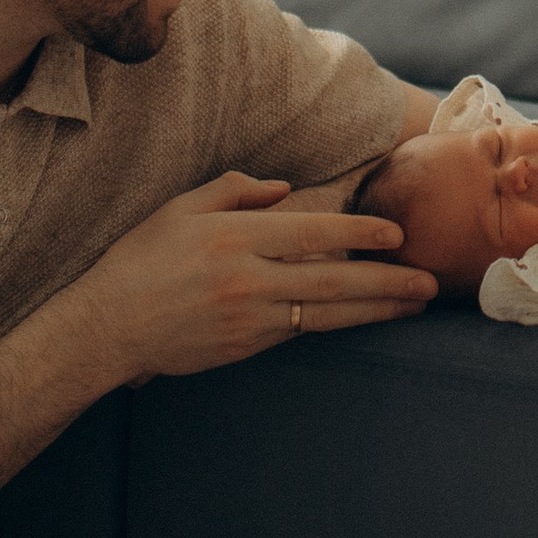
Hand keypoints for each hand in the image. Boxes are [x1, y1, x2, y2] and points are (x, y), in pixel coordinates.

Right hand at [79, 174, 433, 381]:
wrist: (108, 326)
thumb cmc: (142, 259)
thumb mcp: (181, 208)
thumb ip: (235, 190)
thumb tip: (286, 189)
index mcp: (234, 237)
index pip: (313, 232)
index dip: (360, 231)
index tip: (396, 234)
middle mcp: (248, 280)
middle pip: (333, 279)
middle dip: (388, 281)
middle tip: (429, 282)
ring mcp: (249, 319)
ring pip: (327, 313)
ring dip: (375, 310)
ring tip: (413, 305)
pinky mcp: (246, 348)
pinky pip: (300, 331)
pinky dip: (335, 322)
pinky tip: (363, 317)